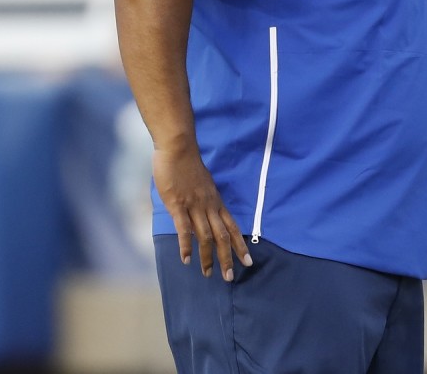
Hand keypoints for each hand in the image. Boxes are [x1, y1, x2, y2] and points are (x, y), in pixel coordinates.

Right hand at [152, 145, 252, 280]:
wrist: (178, 149)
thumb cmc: (188, 165)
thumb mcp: (202, 185)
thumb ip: (204, 200)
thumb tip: (203, 210)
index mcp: (216, 202)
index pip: (232, 227)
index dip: (240, 245)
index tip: (248, 261)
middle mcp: (210, 206)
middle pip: (223, 236)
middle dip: (227, 258)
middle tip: (230, 278)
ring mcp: (195, 206)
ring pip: (206, 236)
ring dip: (208, 257)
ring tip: (208, 274)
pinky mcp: (179, 205)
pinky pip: (185, 229)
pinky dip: (187, 245)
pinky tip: (187, 260)